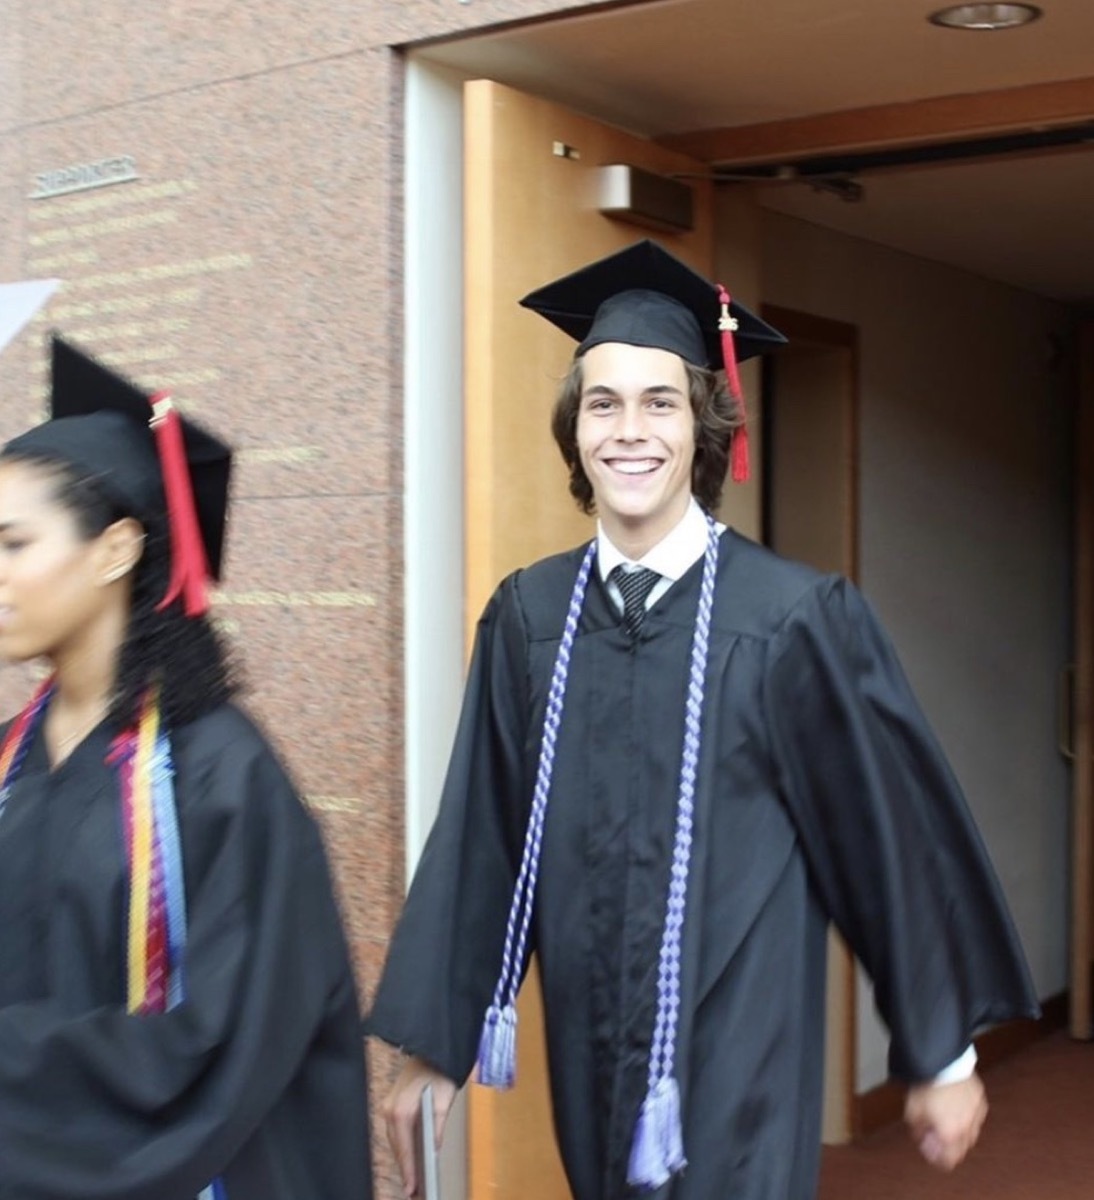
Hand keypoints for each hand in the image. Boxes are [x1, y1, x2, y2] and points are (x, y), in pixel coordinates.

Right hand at [382, 1056, 457, 1197]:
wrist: (431, 1051)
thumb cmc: (439, 1073)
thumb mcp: (444, 1102)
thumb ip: (437, 1128)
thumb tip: (433, 1150)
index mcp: (402, 1110)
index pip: (405, 1148)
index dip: (409, 1171)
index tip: (412, 1188)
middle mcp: (390, 1110)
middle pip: (398, 1147)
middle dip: (405, 1168)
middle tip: (414, 1190)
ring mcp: (388, 1107)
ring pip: (395, 1141)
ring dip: (403, 1158)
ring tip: (412, 1179)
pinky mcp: (391, 1104)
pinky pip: (395, 1132)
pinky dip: (402, 1146)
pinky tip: (409, 1157)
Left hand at [904, 1072, 987, 1170]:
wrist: (941, 1062)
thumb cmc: (926, 1086)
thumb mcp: (912, 1112)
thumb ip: (919, 1132)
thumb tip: (924, 1141)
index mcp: (951, 1135)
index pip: (950, 1161)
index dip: (938, 1160)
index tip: (931, 1153)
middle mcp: (968, 1129)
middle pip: (961, 1149)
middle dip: (949, 1147)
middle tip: (936, 1136)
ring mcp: (977, 1114)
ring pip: (971, 1134)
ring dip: (959, 1133)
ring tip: (945, 1120)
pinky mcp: (981, 1100)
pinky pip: (975, 1116)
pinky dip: (966, 1117)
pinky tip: (955, 1108)